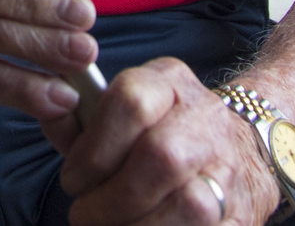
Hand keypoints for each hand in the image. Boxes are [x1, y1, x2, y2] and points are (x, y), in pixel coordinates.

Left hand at [48, 58, 278, 225]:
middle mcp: (205, 118)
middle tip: (84, 216)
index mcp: (169, 83)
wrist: (242, 148)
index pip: (131, 101)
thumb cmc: (157, 134)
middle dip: (113, 197)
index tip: (72, 181)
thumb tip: (50, 111)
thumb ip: (78, 121)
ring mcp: (229, 166)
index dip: (94, 149)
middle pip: (161, 156)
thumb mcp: (119, 114)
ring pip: (191, 204)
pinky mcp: (243, 212)